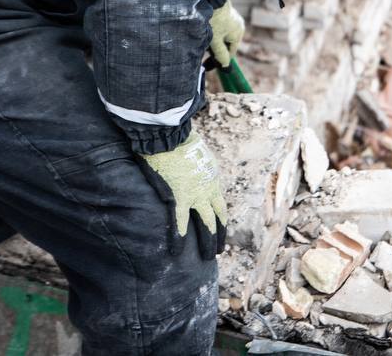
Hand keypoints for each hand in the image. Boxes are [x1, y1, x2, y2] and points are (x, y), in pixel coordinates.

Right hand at [140, 131, 227, 258]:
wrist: (171, 134)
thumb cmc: (180, 137)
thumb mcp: (197, 151)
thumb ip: (197, 163)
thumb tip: (192, 167)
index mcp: (212, 177)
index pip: (219, 203)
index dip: (221, 219)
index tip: (220, 230)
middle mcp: (208, 188)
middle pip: (218, 217)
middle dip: (219, 235)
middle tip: (218, 251)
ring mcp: (195, 194)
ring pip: (206, 224)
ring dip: (207, 242)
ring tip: (207, 257)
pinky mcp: (178, 197)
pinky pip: (178, 223)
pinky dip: (177, 238)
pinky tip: (176, 252)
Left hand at [208, 0, 244, 66]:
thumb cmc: (213, 20)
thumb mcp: (215, 40)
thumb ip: (220, 54)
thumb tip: (225, 65)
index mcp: (238, 35)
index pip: (230, 53)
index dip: (220, 58)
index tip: (208, 62)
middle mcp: (239, 27)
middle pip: (227, 43)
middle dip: (216, 47)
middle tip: (205, 48)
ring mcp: (234, 19)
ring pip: (224, 35)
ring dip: (215, 38)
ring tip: (205, 36)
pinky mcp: (228, 13)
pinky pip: (223, 27)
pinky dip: (216, 30)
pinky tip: (208, 28)